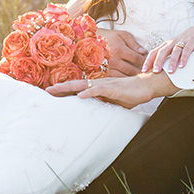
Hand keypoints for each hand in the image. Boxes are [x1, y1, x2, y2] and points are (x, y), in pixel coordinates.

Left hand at [46, 72, 174, 108]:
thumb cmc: (131, 93)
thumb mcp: (114, 101)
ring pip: (83, 84)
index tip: (53, 94)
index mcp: (98, 86)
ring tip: (56, 90)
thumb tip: (95, 111)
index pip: (78, 88)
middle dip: (60, 88)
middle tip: (47, 91)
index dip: (65, 90)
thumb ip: (104, 103)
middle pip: (76, 83)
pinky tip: (80, 95)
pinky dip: (89, 92)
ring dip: (68, 87)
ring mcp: (105, 84)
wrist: (146, 86)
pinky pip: (99, 89)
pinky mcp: (113, 87)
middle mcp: (98, 83)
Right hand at [98, 28, 146, 76]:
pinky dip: (123, 80)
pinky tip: (129, 80)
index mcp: (120, 49)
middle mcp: (114, 60)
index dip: (145, 62)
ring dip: (133, 78)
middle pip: (132, 70)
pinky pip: (116, 79)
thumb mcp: (122, 35)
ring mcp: (108, 68)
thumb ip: (134, 43)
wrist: (90, 40)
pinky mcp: (103, 73)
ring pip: (125, 77)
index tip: (149, 63)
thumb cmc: (109, 36)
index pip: (137, 59)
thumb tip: (144, 52)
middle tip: (147, 73)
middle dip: (141, 72)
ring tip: (140, 78)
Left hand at [141, 23, 193, 73]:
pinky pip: (187, 50)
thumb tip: (159, 71)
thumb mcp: (175, 48)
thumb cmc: (186, 41)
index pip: (154, 52)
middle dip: (157, 62)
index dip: (148, 61)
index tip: (143, 71)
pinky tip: (182, 66)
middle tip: (155, 72)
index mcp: (166, 45)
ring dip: (172, 62)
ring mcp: (182, 42)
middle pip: (162, 52)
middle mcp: (172, 43)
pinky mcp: (192, 42)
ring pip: (174, 51)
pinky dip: (184, 58)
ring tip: (170, 72)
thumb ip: (168, 57)